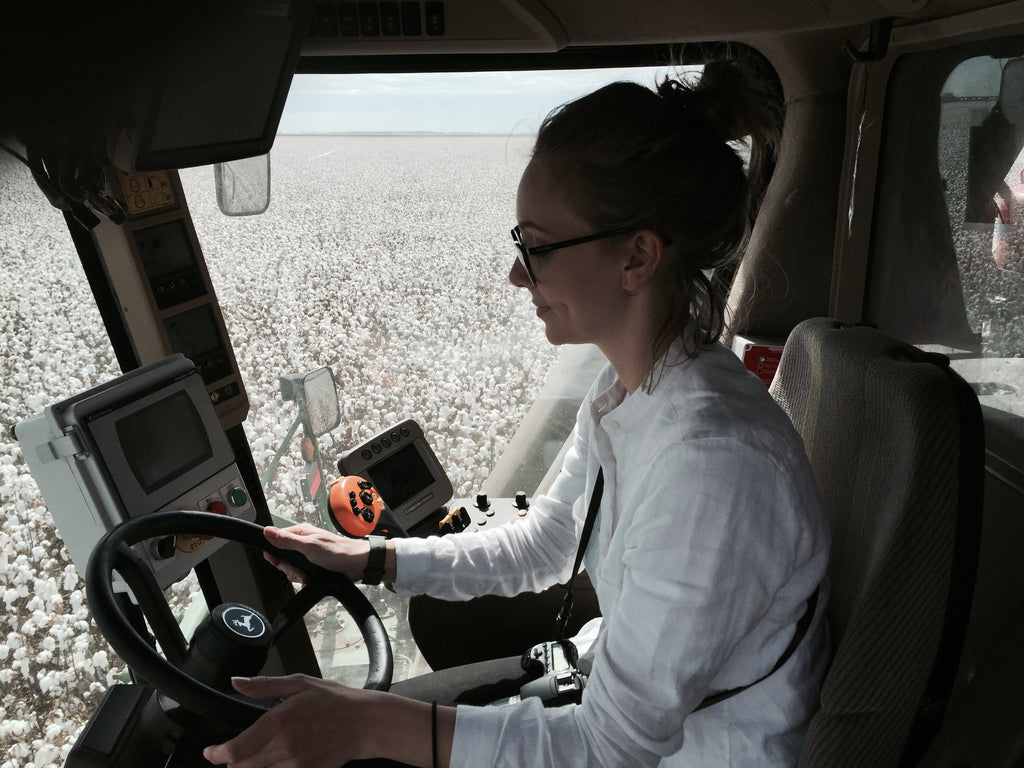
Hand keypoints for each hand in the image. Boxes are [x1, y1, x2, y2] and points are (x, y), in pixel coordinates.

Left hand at [202, 675, 373, 766]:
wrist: (364, 723)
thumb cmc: (335, 701)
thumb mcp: (298, 684)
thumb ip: (264, 686)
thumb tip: (237, 683)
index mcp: (277, 722)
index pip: (234, 750)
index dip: (216, 754)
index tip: (211, 752)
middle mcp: (282, 748)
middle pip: (240, 767)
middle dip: (231, 761)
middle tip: (233, 750)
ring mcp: (294, 765)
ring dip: (250, 765)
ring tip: (258, 751)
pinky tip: (276, 757)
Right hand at [262, 524, 368, 583]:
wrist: (358, 564)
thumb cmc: (339, 551)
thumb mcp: (309, 546)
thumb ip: (287, 540)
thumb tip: (267, 531)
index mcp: (300, 533)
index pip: (275, 542)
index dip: (275, 555)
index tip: (281, 562)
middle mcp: (302, 543)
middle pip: (282, 559)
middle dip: (290, 569)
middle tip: (301, 571)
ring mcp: (308, 556)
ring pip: (292, 569)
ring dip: (299, 576)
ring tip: (309, 576)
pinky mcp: (313, 567)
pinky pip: (301, 576)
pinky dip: (305, 580)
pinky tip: (312, 580)